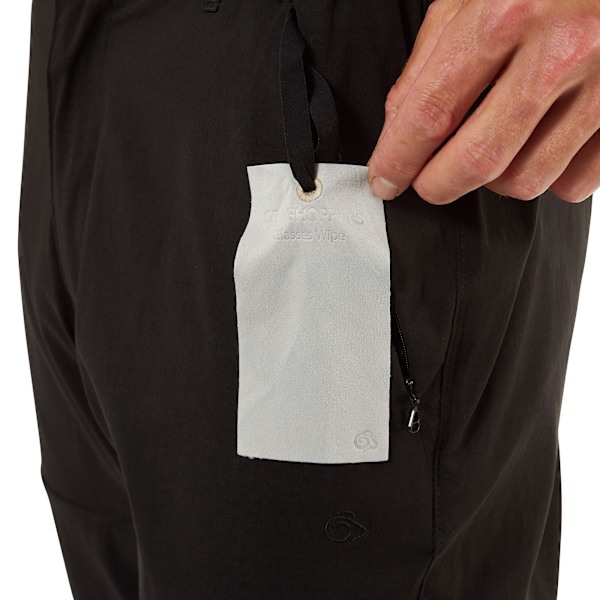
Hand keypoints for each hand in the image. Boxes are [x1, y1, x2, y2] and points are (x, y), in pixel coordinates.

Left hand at [366, 0, 599, 203]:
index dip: (397, 158)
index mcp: (509, 13)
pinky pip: (572, 185)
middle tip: (428, 181)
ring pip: (524, 181)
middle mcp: (561, 51)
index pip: (430, 112)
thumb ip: (432, 57)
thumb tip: (399, 125)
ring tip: (496, 144)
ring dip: (494, 179)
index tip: (385, 179)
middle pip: (477, 161)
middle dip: (437, 185)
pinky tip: (542, 145)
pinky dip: (547, 177)